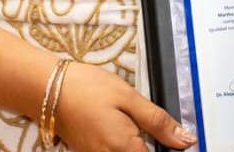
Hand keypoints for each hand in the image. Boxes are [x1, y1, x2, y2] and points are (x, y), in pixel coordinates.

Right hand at [53, 61, 197, 151]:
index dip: (169, 149)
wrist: (48, 88)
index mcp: (124, 147)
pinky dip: (123, 147)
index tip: (176, 141)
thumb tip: (185, 140)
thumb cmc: (87, 87)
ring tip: (136, 128)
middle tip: (157, 132)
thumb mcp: (128, 96)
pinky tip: (121, 130)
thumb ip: (158, 121)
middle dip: (150, 147)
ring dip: (135, 147)